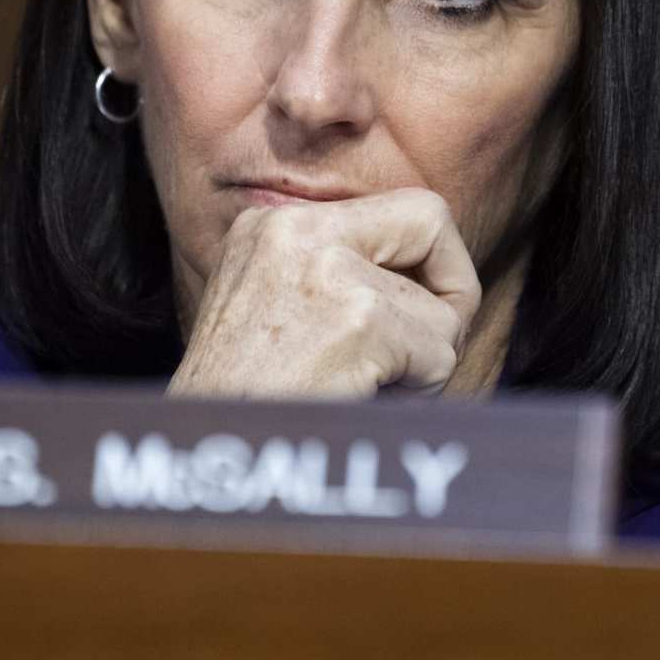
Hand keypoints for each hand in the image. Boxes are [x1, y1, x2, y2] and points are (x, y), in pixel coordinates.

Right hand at [168, 188, 481, 398]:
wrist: (207, 449)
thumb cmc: (242, 401)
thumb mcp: (271, 309)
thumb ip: (337, 276)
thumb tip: (429, 280)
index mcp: (272, 224)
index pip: (397, 209)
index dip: (428, 260)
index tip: (420, 310)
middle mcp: (296, 229)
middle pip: (431, 220)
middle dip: (452, 289)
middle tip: (429, 348)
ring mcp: (328, 270)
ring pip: (440, 310)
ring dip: (422, 364)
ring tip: (368, 391)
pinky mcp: (357, 318)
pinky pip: (439, 354)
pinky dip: (420, 391)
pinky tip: (367, 403)